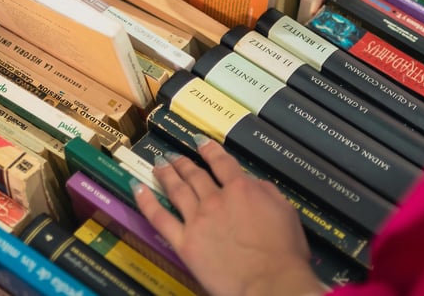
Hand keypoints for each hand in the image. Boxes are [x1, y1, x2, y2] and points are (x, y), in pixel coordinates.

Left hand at [133, 137, 323, 295]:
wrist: (270, 282)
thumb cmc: (283, 251)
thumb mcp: (284, 209)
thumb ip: (264, 190)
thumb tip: (250, 182)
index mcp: (241, 188)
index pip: (221, 162)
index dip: (209, 149)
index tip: (199, 141)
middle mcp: (215, 198)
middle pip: (195, 174)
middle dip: (183, 162)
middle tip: (173, 155)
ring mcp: (197, 220)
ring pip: (176, 190)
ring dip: (166, 174)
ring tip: (158, 164)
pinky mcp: (184, 243)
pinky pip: (160, 218)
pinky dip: (147, 201)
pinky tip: (139, 188)